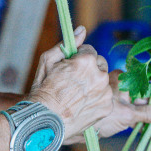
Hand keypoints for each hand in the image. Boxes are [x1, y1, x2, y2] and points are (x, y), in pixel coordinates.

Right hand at [28, 26, 113, 142]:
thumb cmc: (43, 89)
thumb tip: (82, 29)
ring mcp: (105, 92)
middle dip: (89, 69)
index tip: (70, 68)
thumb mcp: (48, 61)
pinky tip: (82, 104)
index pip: (90, 50)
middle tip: (74, 81)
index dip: (78, 58)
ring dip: (94, 83)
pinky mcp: (107, 106)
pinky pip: (105, 96)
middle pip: (100, 64)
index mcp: (87, 61)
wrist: (44, 120)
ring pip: (103, 80)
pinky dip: (97, 98)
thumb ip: (67, 43)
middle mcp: (100, 75)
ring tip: (77, 94)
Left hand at [92, 69, 150, 138]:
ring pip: (141, 107)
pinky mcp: (116, 110)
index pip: (149, 86)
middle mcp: (123, 86)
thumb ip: (147, 114)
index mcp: (124, 80)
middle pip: (147, 97)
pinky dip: (143, 122)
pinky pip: (134, 113)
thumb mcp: (126, 115)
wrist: (75, 126)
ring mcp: (119, 98)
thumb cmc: (99, 115)